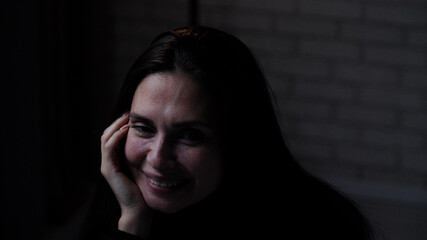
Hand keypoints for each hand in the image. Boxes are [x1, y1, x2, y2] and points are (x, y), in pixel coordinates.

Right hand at [100, 113, 152, 236]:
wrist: (138, 208)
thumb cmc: (142, 189)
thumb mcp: (141, 166)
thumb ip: (139, 155)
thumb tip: (150, 140)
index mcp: (114, 160)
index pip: (112, 137)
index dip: (119, 125)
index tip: (131, 116)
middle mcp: (107, 161)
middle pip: (106, 134)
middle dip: (117, 122)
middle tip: (128, 113)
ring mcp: (106, 165)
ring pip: (105, 138)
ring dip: (116, 126)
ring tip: (127, 118)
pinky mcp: (108, 169)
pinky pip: (109, 148)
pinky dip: (116, 136)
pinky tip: (126, 130)